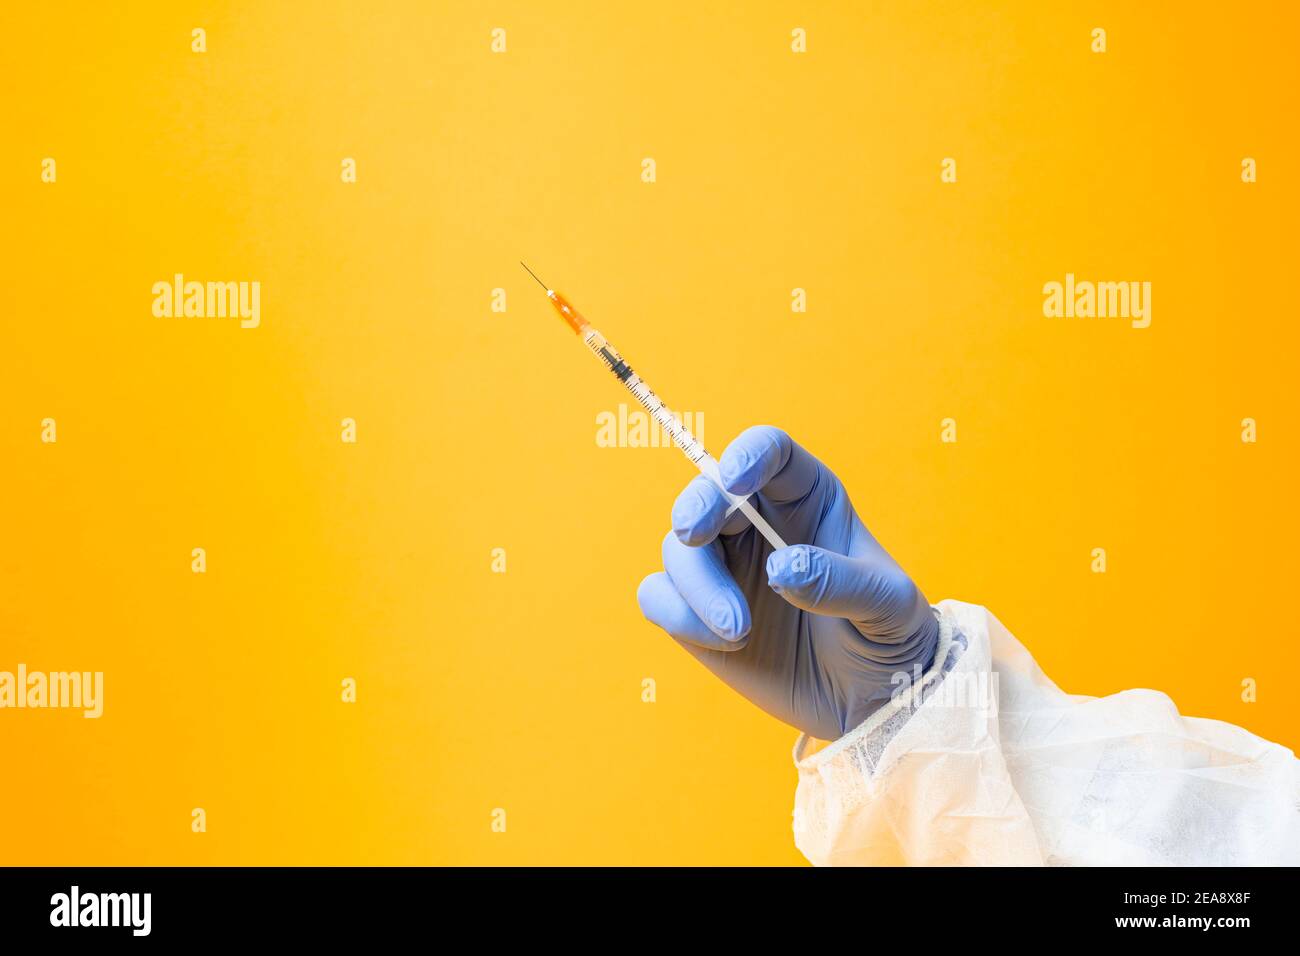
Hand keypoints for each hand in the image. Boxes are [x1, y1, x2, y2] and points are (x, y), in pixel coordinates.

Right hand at [637, 426, 938, 740]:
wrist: (869, 700)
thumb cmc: (889, 638)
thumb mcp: (888, 608)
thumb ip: (842, 582)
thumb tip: (782, 568)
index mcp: (805, 497)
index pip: (769, 451)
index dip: (747, 455)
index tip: (735, 482)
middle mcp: (756, 522)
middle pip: (706, 491)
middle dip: (694, 509)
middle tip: (692, 537)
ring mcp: (722, 565)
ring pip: (677, 547)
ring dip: (698, 586)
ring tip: (739, 632)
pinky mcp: (695, 611)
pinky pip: (658, 595)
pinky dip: (679, 615)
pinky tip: (725, 645)